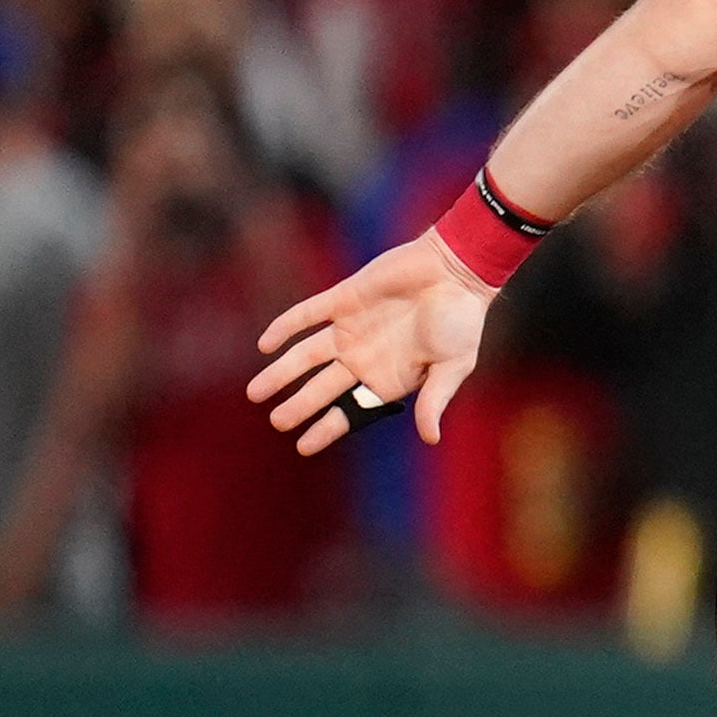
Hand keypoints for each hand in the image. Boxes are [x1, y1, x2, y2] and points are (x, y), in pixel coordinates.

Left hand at [251, 234, 494, 453]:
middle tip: (276, 421)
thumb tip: (430, 439)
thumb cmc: (462, 320)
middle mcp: (363, 357)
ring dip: (280, 374)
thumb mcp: (454, 366)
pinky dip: (284, 328)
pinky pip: (306, 315)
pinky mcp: (343, 299)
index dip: (326, 428)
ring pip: (306, 356)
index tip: (302, 447)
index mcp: (388, 378)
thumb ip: (435, 400)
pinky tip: (264, 345)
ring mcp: (350, 328)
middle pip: (321, 388)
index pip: (350, 410)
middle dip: (298, 405)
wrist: (456, 269)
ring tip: (254, 393)